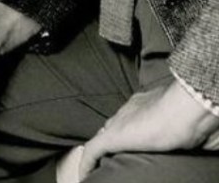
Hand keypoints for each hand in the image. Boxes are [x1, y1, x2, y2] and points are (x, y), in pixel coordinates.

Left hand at [78, 80, 218, 177]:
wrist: (184, 109)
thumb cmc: (191, 117)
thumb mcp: (186, 127)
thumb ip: (181, 132)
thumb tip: (196, 141)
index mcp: (144, 104)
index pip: (129, 119)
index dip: (126, 132)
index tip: (129, 143)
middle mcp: (129, 110)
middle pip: (113, 126)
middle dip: (111, 140)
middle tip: (110, 159)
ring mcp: (120, 122)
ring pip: (102, 137)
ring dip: (100, 153)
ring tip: (98, 169)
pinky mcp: (113, 136)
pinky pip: (92, 151)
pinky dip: (87, 163)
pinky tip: (85, 175)